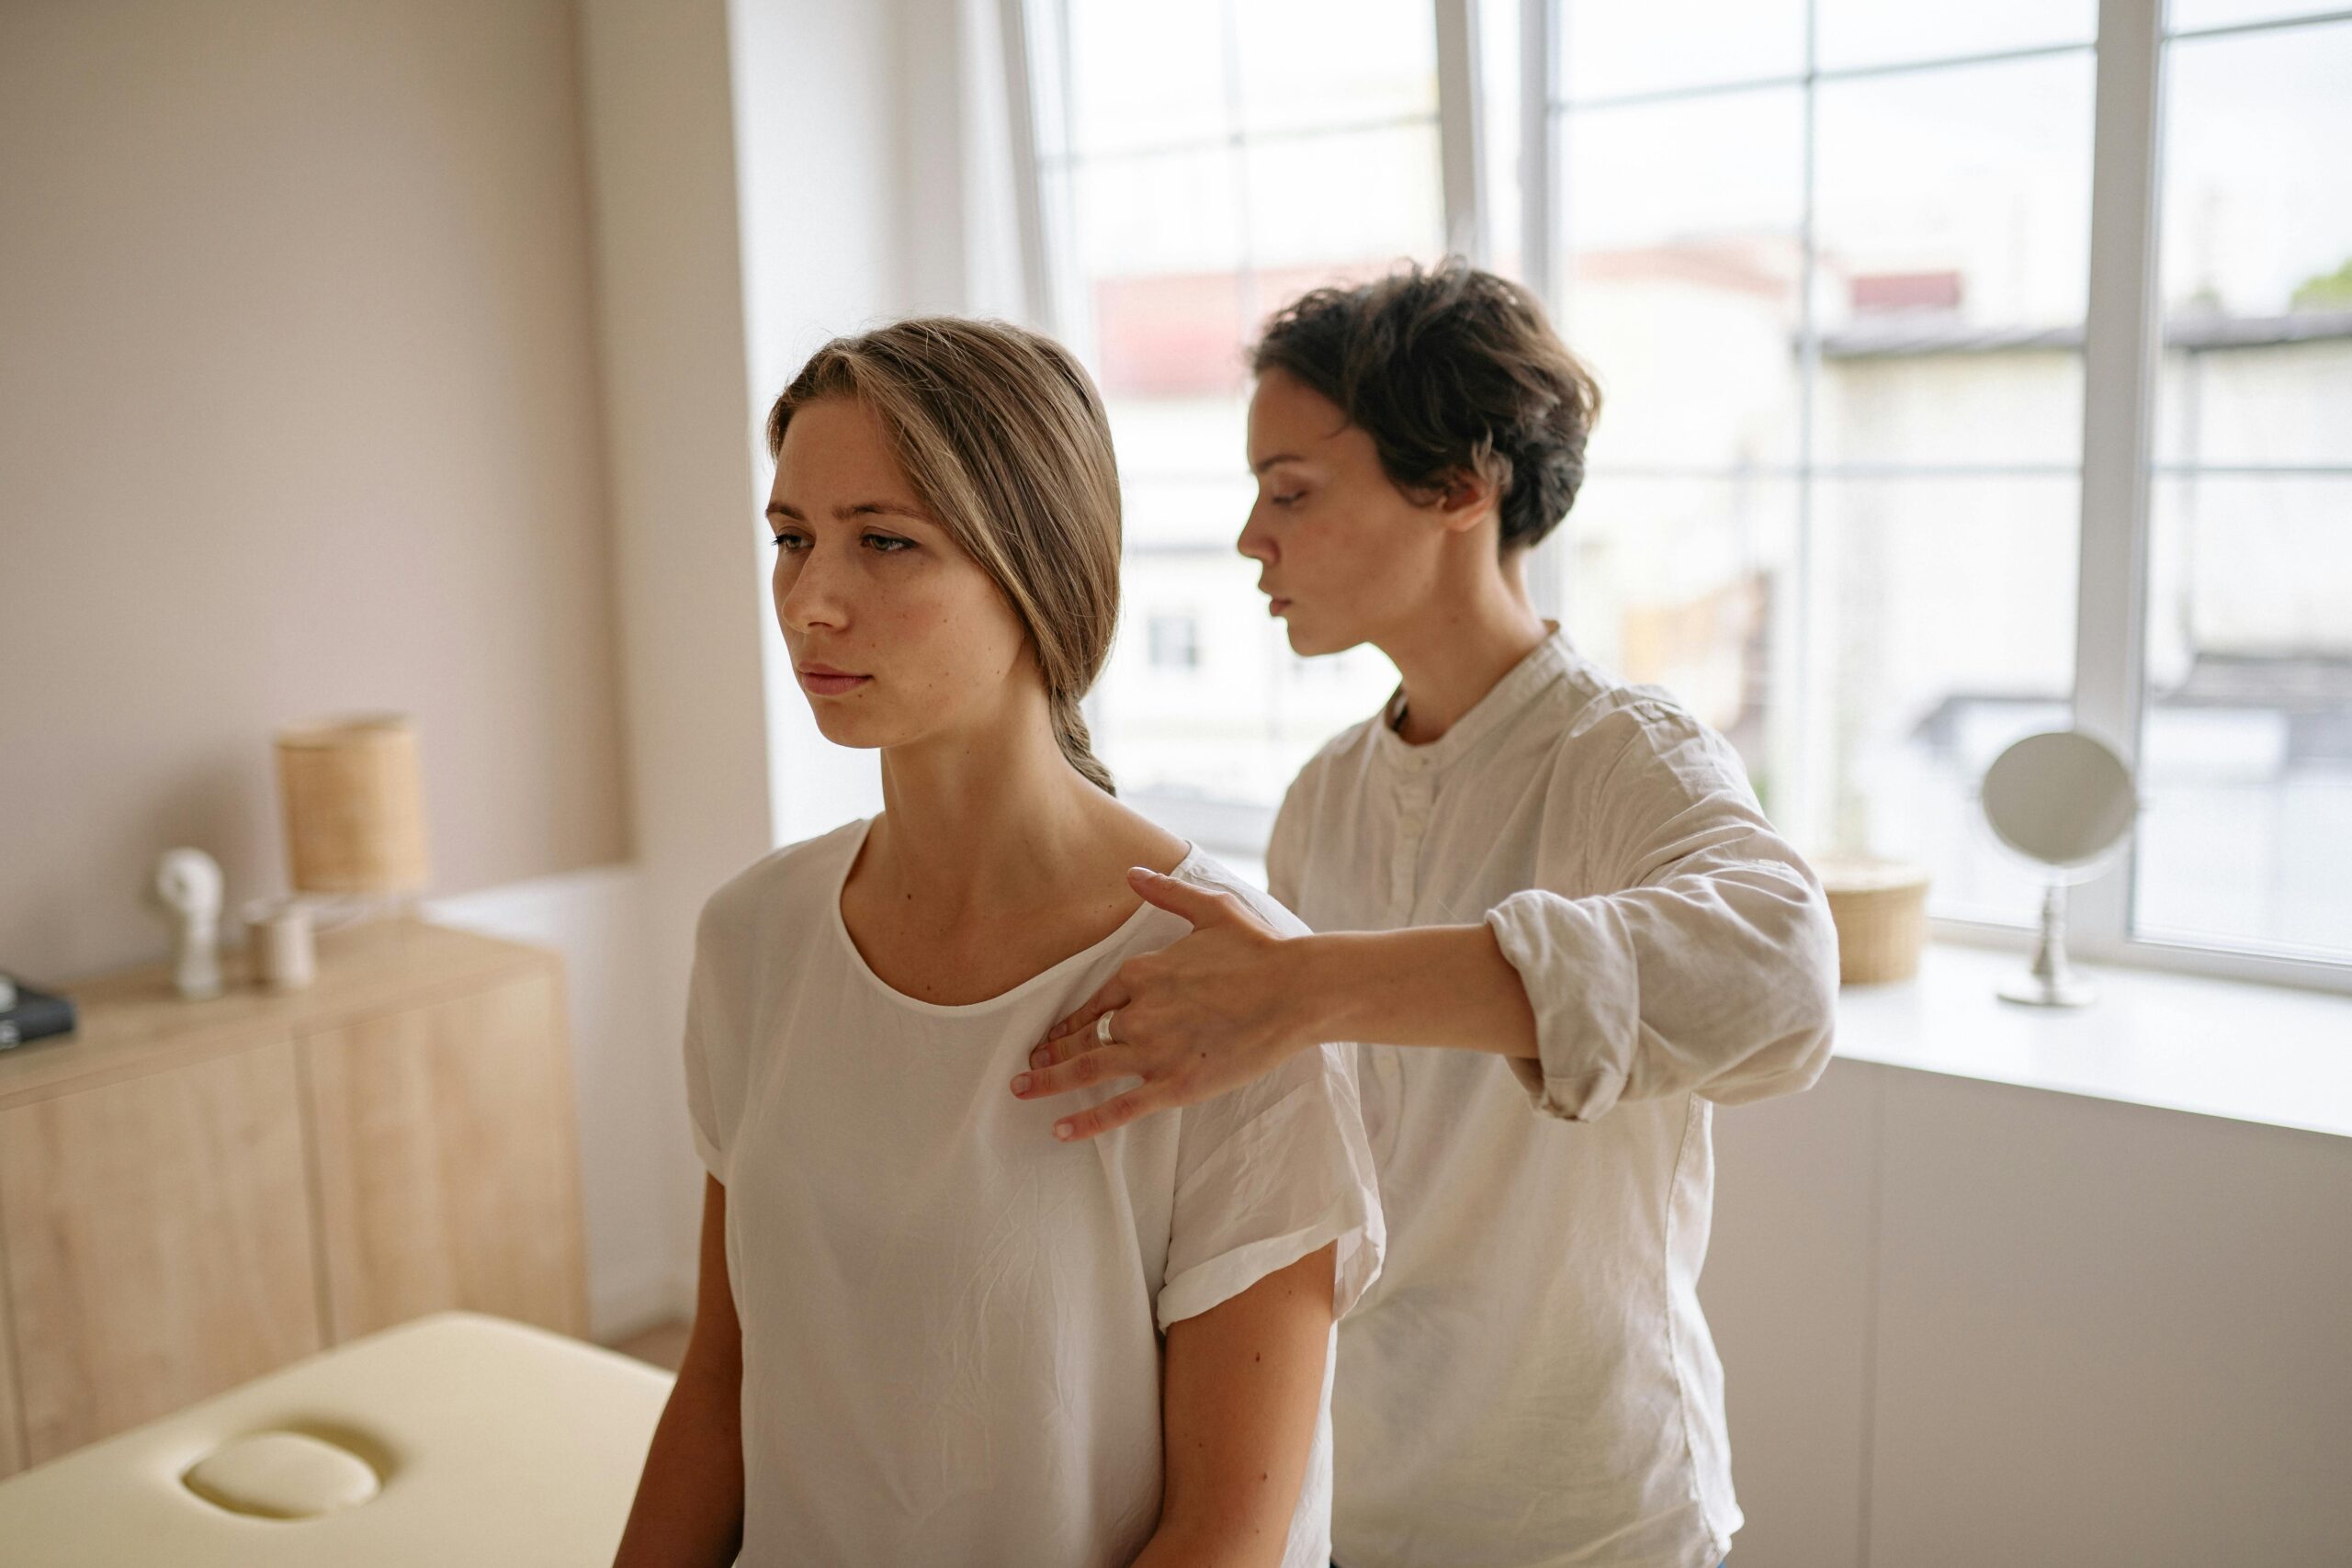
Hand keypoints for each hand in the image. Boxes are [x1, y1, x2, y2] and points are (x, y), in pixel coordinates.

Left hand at [1009, 867, 1322, 1141]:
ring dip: (1048, 1082)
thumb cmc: (1259, 950)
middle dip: (1049, 1052)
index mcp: (1143, 973)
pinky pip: (1120, 1108)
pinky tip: (1060, 1130)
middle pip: (1082, 1036)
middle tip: (1024, 1068)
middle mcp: (1139, 1012)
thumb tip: (1132, 871)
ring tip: (1021, 1091)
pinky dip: (1087, 1121)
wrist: (1296, 991)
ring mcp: (1154, 1051)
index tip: (1051, 1033)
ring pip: (1086, 1069)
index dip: (1069, 1020)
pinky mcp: (1174, 1085)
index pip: (1093, 1001)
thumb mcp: (1210, 909)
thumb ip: (1166, 893)